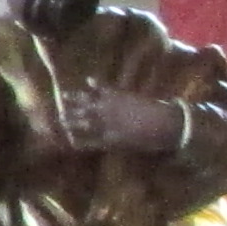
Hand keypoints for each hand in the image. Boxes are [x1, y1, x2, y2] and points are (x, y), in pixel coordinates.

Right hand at [55, 85, 180, 155]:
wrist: (169, 123)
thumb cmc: (153, 140)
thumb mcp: (132, 146)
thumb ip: (115, 143)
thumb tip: (102, 142)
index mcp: (108, 136)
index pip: (87, 137)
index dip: (76, 137)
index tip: (67, 138)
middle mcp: (106, 120)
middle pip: (83, 118)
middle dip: (70, 117)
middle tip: (58, 116)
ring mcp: (112, 106)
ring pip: (89, 102)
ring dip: (76, 99)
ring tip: (64, 95)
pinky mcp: (121, 95)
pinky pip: (104, 88)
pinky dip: (96, 83)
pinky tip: (88, 79)